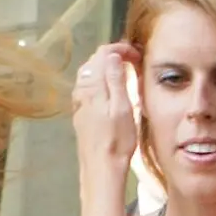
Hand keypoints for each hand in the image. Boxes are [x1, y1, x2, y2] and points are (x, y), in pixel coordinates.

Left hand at [72, 43, 140, 181]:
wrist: (100, 166)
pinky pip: (87, 86)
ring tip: (124, 70)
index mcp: (93, 87)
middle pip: (94, 61)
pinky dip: (100, 79)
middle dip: (112, 55)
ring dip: (105, 67)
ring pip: (89, 73)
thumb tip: (112, 56)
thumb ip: (116, 80)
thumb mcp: (122, 108)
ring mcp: (79, 101)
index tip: (136, 54)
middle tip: (133, 59)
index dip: (120, 49)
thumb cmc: (116, 140)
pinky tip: (110, 88)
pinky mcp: (80, 112)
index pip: (102, 54)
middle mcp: (82, 91)